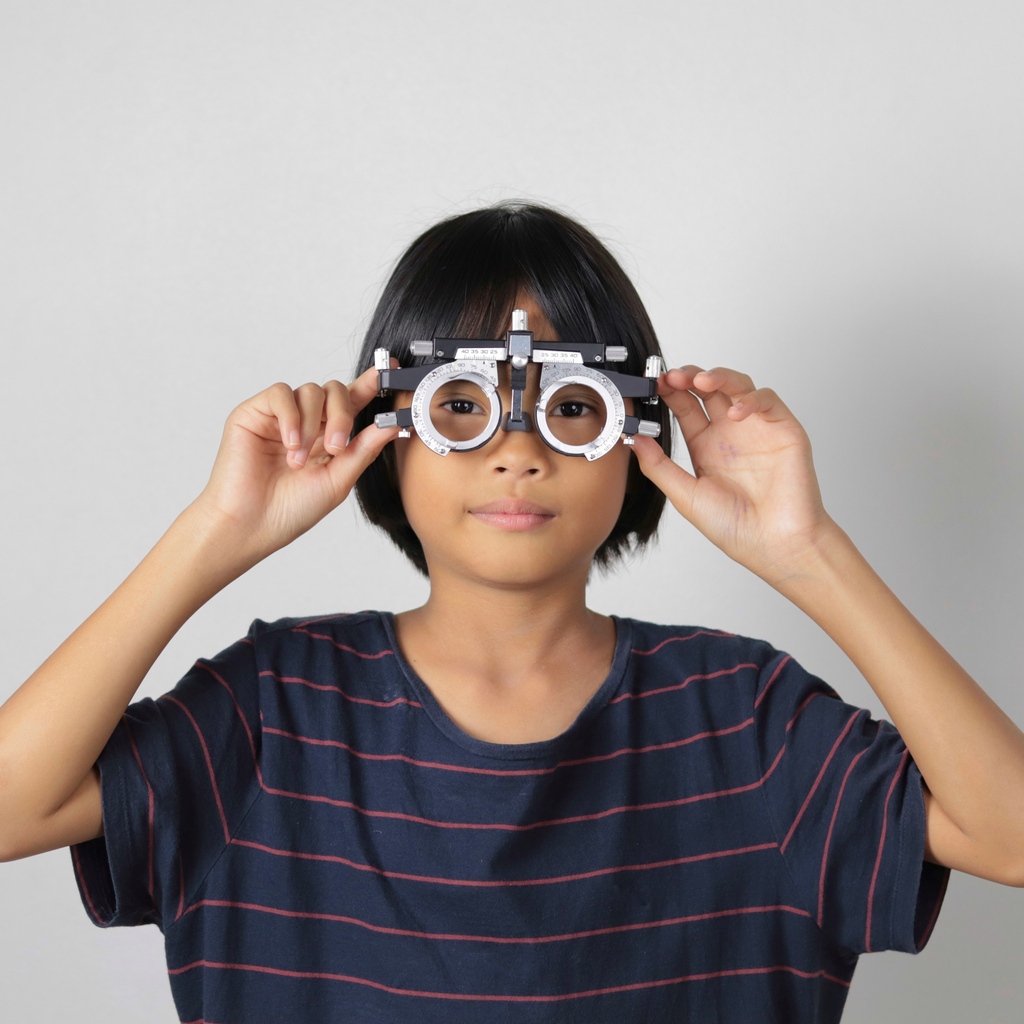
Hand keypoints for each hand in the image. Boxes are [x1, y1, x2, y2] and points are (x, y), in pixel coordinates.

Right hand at [193, 362, 399, 565]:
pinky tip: (289, 443)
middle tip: (336, 447)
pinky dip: (291, 416)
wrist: (250, 525)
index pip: (353, 402)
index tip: (391, 371)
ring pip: (310, 391)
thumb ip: (364, 449)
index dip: (371, 384)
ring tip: (300, 459)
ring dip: (312, 425)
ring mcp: (280, 416)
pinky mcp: (254, 413)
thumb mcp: (338, 480)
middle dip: (342, 414)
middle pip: (335, 391)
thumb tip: (394, 423)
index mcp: (329, 436)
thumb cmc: (291, 510)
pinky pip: (281, 394)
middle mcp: (307, 422)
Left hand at [631, 366, 836, 583]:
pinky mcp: (784, 430)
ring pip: (738, 386)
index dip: (671, 392)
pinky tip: (735, 413)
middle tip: (673, 376)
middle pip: (710, 390)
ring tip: (700, 381)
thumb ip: (659, 467)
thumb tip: (633, 439)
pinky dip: (751, 399)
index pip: (686, 407)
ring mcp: (757, 429)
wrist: (776, 546)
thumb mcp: (686, 496)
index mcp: (706, 446)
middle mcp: (730, 433)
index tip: (654, 384)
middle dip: (690, 377)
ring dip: (719, 377)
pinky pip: (767, 401)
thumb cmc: (736, 528)